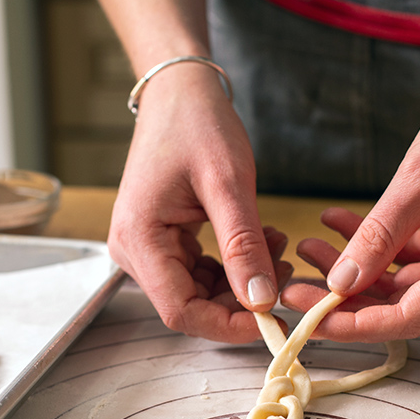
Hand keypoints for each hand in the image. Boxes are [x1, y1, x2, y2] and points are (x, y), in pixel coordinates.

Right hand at [108, 65, 292, 341]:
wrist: (179, 93)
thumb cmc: (197, 125)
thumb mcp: (228, 183)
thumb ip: (243, 245)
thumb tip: (261, 301)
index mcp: (139, 238)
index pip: (180, 310)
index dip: (227, 325)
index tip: (273, 320)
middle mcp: (134, 251)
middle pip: (190, 305)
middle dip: (241, 300)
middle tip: (285, 272)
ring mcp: (146, 248)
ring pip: (199, 292)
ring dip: (243, 282)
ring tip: (278, 246)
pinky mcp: (162, 242)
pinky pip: (200, 273)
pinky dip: (235, 266)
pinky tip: (262, 241)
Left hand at [281, 65, 419, 342]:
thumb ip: (379, 235)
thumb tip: (338, 283)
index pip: (409, 318)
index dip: (353, 324)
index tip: (305, 316)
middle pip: (402, 305)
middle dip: (344, 296)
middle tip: (291, 281)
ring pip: (401, 283)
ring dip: (354, 268)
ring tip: (308, 243)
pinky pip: (410, 257)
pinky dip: (374, 245)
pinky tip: (335, 222)